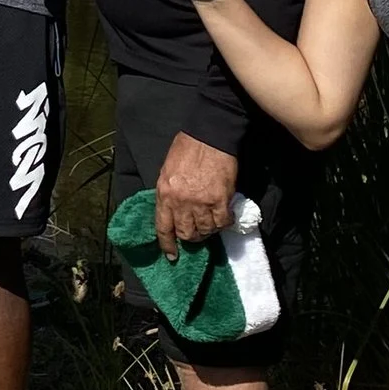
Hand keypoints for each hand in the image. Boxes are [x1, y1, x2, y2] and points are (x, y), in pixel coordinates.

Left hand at [153, 132, 238, 257]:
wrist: (209, 134)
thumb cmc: (186, 149)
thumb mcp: (167, 171)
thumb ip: (168, 194)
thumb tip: (172, 214)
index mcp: (164, 194)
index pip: (163, 228)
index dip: (167, 244)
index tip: (172, 255)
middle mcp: (181, 202)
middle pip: (186, 233)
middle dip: (191, 238)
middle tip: (197, 234)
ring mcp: (201, 202)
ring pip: (205, 230)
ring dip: (208, 231)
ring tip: (211, 224)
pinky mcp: (220, 199)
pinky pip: (222, 222)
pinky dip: (224, 223)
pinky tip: (225, 217)